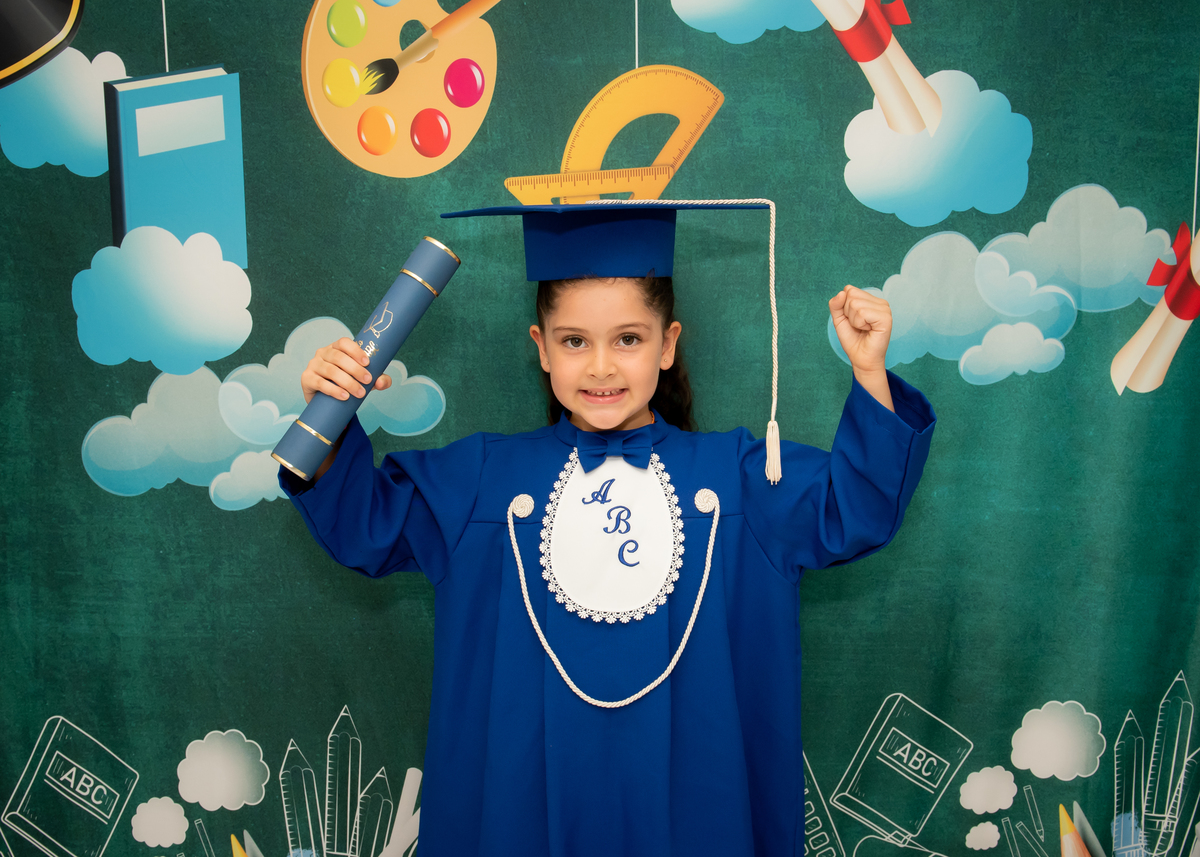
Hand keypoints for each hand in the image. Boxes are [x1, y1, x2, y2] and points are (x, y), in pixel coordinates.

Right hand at [301, 338, 392, 403]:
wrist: (326, 401)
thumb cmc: (347, 384)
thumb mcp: (363, 381)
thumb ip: (377, 380)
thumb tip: (382, 382)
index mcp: (336, 348)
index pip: (344, 342)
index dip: (355, 351)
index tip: (368, 363)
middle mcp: (323, 353)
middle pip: (338, 357)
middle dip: (355, 369)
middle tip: (368, 381)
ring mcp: (313, 365)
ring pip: (330, 370)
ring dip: (347, 382)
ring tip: (360, 393)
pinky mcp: (307, 379)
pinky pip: (319, 382)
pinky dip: (333, 390)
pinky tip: (344, 396)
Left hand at [829, 285, 893, 411]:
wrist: (861, 359)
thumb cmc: (853, 340)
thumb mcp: (839, 319)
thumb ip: (836, 304)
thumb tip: (841, 292)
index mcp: (871, 300)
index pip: (849, 290)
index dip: (844, 307)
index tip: (853, 321)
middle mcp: (880, 302)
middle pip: (851, 295)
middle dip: (848, 313)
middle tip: (858, 326)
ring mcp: (885, 309)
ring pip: (855, 303)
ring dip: (854, 320)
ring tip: (863, 329)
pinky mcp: (886, 318)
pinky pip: (862, 312)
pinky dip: (860, 324)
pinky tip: (868, 330)